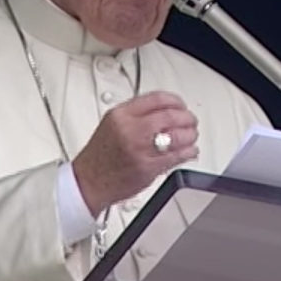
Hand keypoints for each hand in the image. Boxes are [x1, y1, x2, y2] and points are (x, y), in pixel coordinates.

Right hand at [71, 92, 198, 216]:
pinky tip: (190, 151)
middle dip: (187, 118)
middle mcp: (130, 129)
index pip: (157, 99)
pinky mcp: (148, 168)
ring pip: (177, 135)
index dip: (176, 101)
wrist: (88, 182)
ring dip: (190, 135)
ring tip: (191, 136)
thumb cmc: (100, 155)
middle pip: (171, 116)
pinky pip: (176, 156)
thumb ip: (137, 114)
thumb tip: (165, 109)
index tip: (181, 105)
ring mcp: (140, 149)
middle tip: (191, 121)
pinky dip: (188, 152)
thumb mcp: (113, 124)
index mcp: (121, 115)